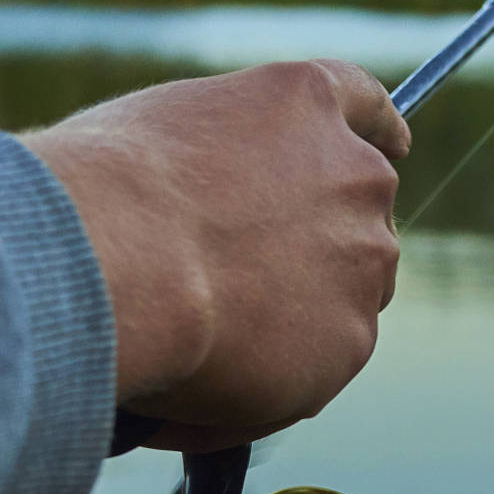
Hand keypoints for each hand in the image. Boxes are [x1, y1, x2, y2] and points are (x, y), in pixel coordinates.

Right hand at [24, 60, 408, 449]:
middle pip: (354, 222)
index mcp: (304, 103)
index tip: (394, 141)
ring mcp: (362, 261)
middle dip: (311, 254)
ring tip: (194, 349)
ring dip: (286, 327)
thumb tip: (209, 231)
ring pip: (336, 302)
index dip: (375, 127)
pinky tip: (196, 390)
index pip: (361, 106)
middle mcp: (356, 176)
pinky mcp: (350, 341)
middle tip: (237, 289)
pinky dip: (263, 388)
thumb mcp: (156, 139)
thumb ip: (214, 167)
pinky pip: (309, 372)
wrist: (117, 257)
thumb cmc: (99, 189)